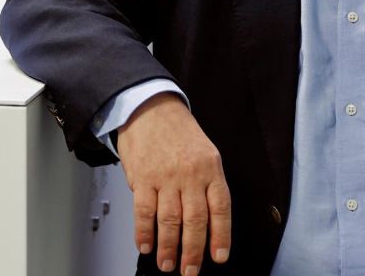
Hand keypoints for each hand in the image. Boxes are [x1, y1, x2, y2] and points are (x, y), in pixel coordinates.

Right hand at [117, 93, 231, 274]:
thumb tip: (205, 222)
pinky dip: (144, 232)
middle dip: (193, 252)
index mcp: (211, 168)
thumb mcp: (204, 151)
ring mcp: (166, 176)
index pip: (220, 208)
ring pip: (170, 221)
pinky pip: (144, 211)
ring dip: (168, 247)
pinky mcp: (143, 177)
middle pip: (195, 221)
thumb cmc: (177, 130)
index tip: (219, 257)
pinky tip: (145, 244)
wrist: (149, 106)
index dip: (221, 236)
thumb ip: (206, 183)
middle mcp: (191, 174)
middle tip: (190, 271)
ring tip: (167, 264)